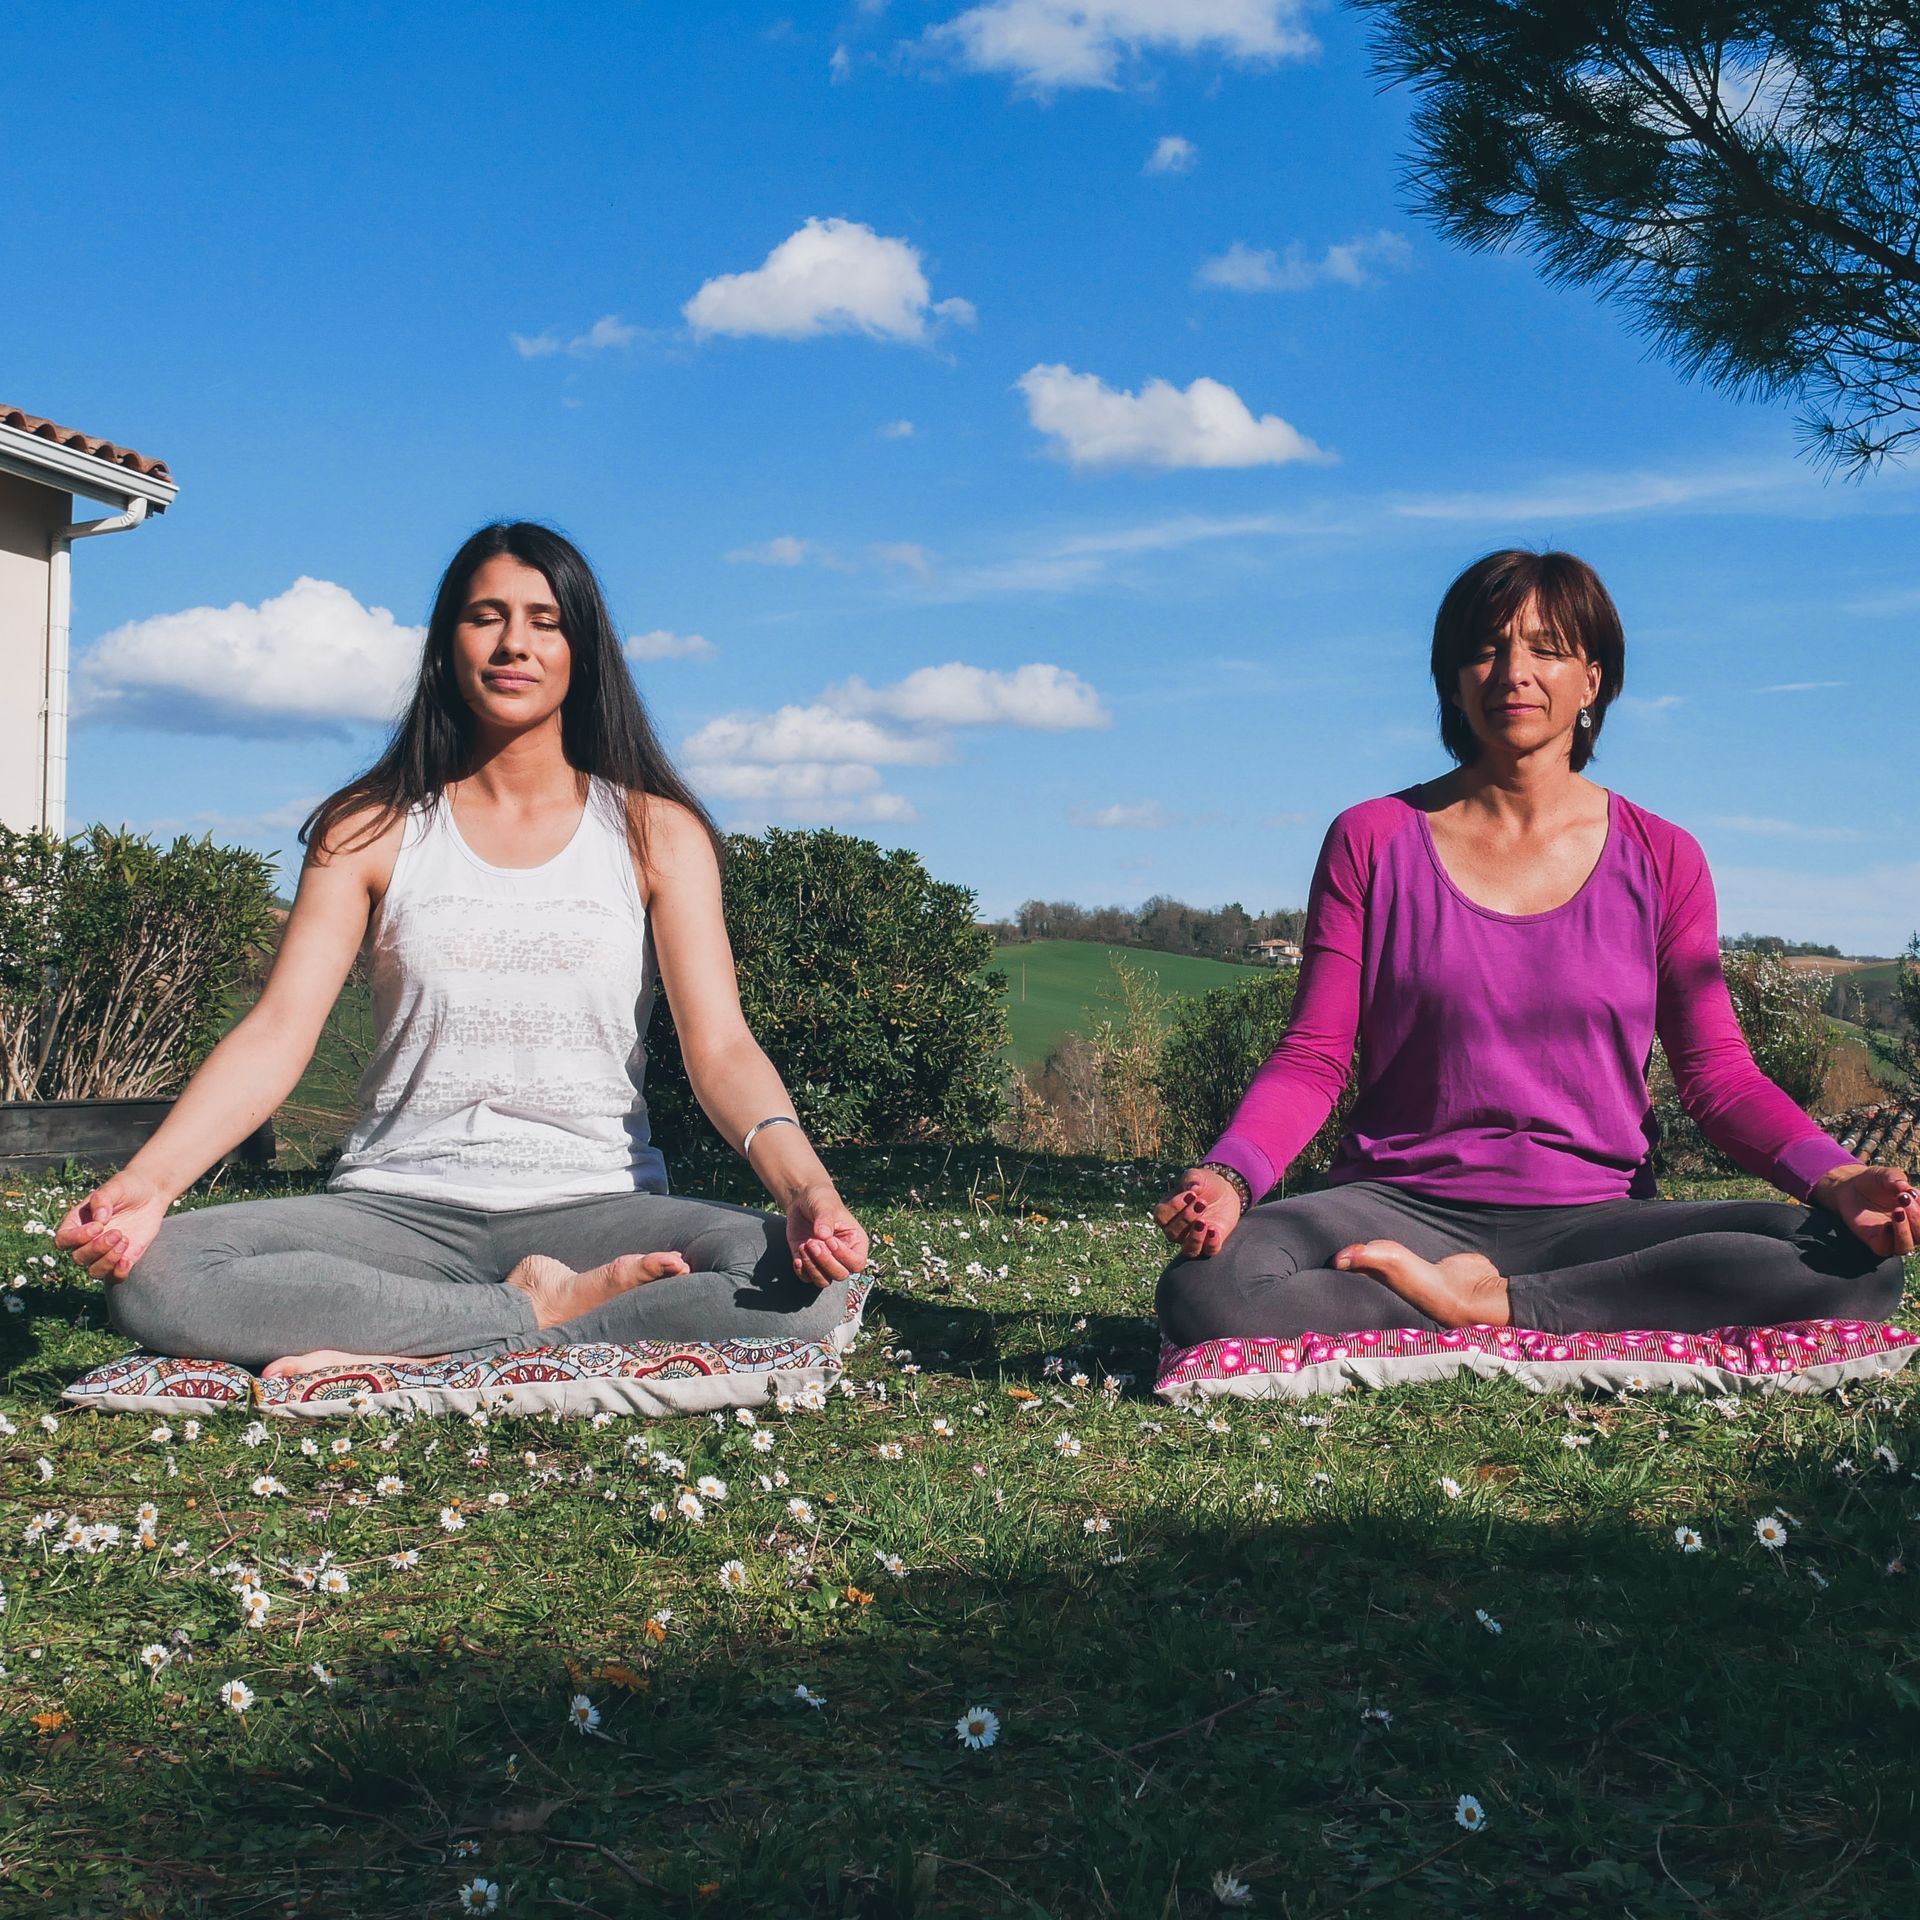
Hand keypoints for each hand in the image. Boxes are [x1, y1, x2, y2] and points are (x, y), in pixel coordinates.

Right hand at [54, 1170, 171, 1281]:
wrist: (151, 1193)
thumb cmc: (127, 1187)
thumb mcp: (114, 1187)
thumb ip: (103, 1200)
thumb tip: (99, 1219)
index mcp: (77, 1223)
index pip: (63, 1240)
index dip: (76, 1238)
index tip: (98, 1226)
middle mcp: (87, 1241)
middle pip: (79, 1258)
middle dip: (97, 1248)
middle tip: (117, 1233)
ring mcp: (104, 1252)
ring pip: (94, 1271)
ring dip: (107, 1261)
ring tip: (124, 1240)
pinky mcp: (123, 1258)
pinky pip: (114, 1277)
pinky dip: (118, 1273)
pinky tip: (128, 1261)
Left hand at [785, 1185, 869, 1289]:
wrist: (803, 1200)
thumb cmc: (821, 1200)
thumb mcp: (825, 1204)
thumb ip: (825, 1219)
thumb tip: (822, 1235)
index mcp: (856, 1242)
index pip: (857, 1262)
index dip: (843, 1256)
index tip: (830, 1240)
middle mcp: (843, 1256)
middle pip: (840, 1274)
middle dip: (825, 1261)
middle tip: (812, 1242)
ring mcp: (825, 1261)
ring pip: (824, 1280)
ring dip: (812, 1267)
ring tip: (804, 1246)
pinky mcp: (809, 1263)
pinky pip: (806, 1278)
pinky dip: (801, 1271)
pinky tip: (797, 1256)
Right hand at [1154, 1167, 1243, 1258]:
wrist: (1225, 1191)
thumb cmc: (1204, 1184)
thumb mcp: (1197, 1176)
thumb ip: (1191, 1179)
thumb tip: (1192, 1187)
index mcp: (1167, 1212)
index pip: (1162, 1215)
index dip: (1174, 1206)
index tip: (1191, 1194)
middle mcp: (1176, 1229)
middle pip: (1172, 1233)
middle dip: (1186, 1218)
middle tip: (1202, 1202)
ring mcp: (1193, 1239)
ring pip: (1188, 1250)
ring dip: (1195, 1238)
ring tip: (1204, 1222)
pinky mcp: (1211, 1243)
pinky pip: (1209, 1251)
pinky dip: (1211, 1243)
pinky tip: (1214, 1230)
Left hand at [1815, 1163, 1916, 1259]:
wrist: (1849, 1187)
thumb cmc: (1874, 1182)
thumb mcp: (1886, 1175)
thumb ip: (1897, 1179)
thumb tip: (1907, 1190)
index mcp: (1918, 1213)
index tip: (1913, 1194)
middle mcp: (1909, 1228)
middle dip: (1918, 1217)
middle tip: (1905, 1199)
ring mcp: (1892, 1236)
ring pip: (1907, 1245)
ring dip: (1905, 1230)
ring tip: (1898, 1211)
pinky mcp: (1874, 1241)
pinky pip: (1884, 1248)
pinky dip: (1887, 1238)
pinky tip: (1884, 1225)